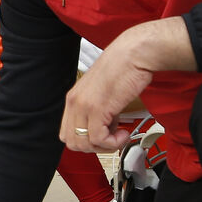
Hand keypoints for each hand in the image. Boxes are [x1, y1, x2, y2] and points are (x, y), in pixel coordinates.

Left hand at [63, 19, 190, 151]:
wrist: (135, 53)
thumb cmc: (124, 67)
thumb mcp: (103, 91)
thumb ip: (99, 110)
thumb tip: (106, 128)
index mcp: (74, 98)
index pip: (67, 133)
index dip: (86, 140)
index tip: (103, 135)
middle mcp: (74, 102)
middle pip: (72, 142)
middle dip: (93, 147)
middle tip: (112, 138)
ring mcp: (84, 105)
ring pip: (83, 144)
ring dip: (104, 146)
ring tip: (120, 134)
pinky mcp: (98, 108)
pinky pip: (97, 139)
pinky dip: (112, 143)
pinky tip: (124, 133)